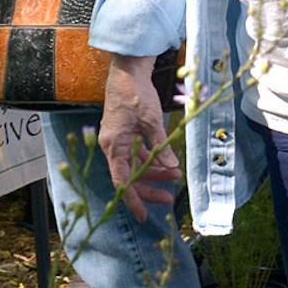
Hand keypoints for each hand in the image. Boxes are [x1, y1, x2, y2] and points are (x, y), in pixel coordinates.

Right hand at [98, 59, 179, 220]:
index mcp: (114, 146)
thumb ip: (161, 147)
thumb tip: (172, 169)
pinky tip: (165, 163)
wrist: (127, 71)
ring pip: (134, 166)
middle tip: (169, 196)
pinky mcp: (123, 134)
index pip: (122, 181)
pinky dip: (150, 161)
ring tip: (175, 177)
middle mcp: (112, 146)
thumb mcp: (152, 121)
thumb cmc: (136, 94)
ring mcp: (117, 140)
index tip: (144, 215)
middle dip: (149, 188)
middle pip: (129, 177)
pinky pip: (135, 155)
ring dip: (153, 173)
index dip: (133, 200)